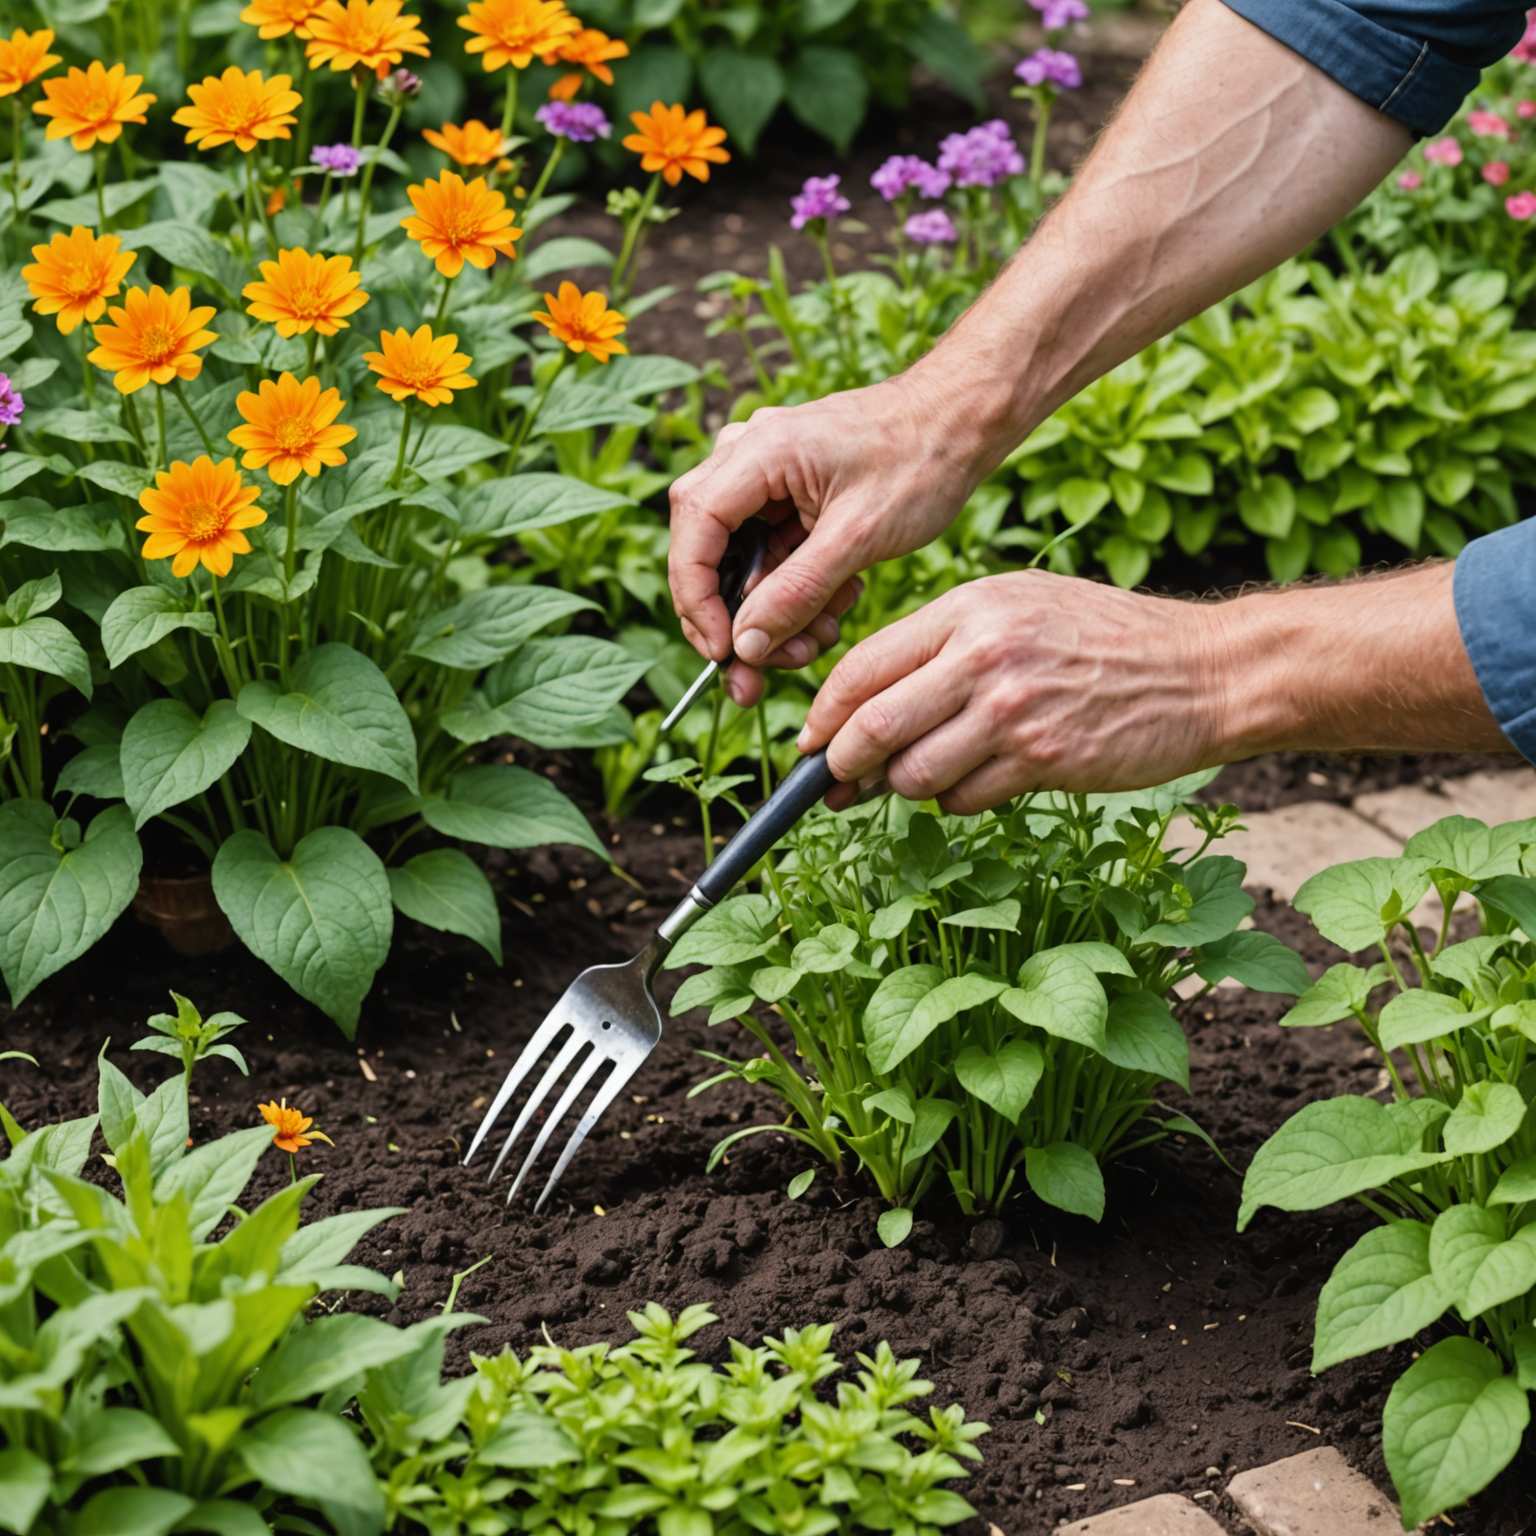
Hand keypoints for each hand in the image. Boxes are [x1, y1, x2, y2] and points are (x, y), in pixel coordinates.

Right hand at [667, 373, 985, 706]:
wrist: (963, 422)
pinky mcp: (787, 493)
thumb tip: (744, 647)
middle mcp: (747, 458)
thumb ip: (796, 592)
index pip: (694, 534)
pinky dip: (795, 589)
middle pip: (707, 551)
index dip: (698, 601)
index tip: (723, 653)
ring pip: (742, 561)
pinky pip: (771, 554)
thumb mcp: (859, 537)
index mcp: (757, 453)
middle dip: (737, 619)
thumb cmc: (920, 460)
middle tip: (760, 675)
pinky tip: (834, 606)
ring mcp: (765, 475)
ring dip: (773, 611)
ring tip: (821, 637)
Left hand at [798, 571, 1231, 811]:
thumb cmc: (1104, 638)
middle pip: (872, 727)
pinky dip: (955, 801)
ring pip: (912, 774)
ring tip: (920, 778)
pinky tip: (978, 782)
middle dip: (839, 766)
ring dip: (903, 789)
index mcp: (968, 609)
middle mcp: (983, 656)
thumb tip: (866, 703)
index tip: (811, 741)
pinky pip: (963, 799)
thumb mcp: (1019, 607)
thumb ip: (944, 644)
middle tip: (833, 784)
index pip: (862, 667)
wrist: (1203, 671)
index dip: (824, 714)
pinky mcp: (1043, 760)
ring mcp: (1013, 711)